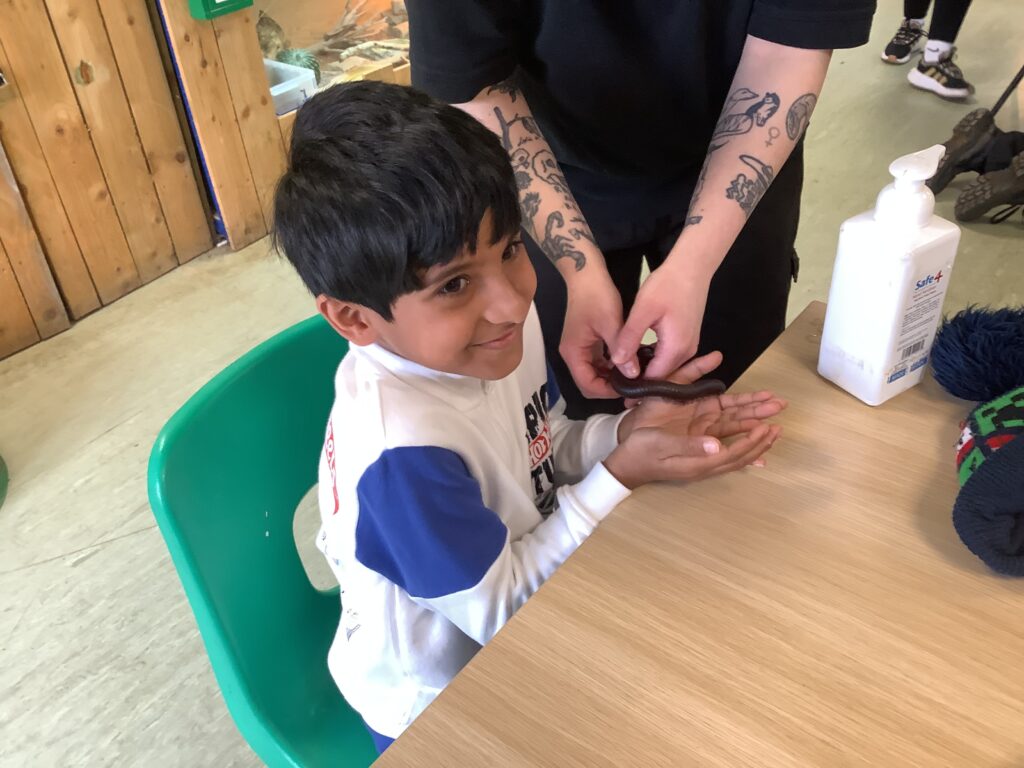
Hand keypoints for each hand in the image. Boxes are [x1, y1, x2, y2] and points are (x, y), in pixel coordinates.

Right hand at [560, 270, 623, 398]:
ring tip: (633, 374)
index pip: (587, 385)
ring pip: (593, 373)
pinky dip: (609, 366)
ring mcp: (578, 349)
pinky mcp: (585, 342)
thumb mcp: (611, 324)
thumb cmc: (597, 296)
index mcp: (574, 353)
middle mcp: (572, 354)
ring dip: (610, 376)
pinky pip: (596, 362)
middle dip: (609, 386)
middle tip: (633, 383)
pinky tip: (626, 361)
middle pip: (588, 382)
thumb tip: (634, 375)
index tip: (630, 388)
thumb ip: (622, 350)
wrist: (586, 274)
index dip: (607, 391)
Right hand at [606, 352, 785, 489]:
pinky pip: (726, 450)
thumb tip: (716, 444)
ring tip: (773, 430)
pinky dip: (742, 445)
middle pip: (740, 453)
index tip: (767, 427)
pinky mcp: (697, 451)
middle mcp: (705, 461)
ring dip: (754, 441)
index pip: (734, 453)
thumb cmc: (641, 451)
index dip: (752, 441)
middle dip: (760, 440)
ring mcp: (702, 457)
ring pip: (735, 450)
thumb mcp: (661, 444)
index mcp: (699, 461)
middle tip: (778, 427)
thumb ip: (689, 445)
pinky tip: (753, 447)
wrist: (625, 463)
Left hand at [611, 259, 710, 380]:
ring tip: (622, 369)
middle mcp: (687, 353)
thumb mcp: (643, 310)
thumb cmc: (667, 285)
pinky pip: (669, 356)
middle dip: (640, 380)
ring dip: (647, 369)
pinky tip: (638, 355)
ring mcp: (690, 346)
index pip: (654, 380)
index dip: (634, 385)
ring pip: (665, 367)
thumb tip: (617, 362)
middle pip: (661, 376)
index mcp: (676, 349)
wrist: (692, 267)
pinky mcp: (687, 338)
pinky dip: (655, 359)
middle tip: (615, 380)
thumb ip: (630, 338)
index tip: (614, 385)